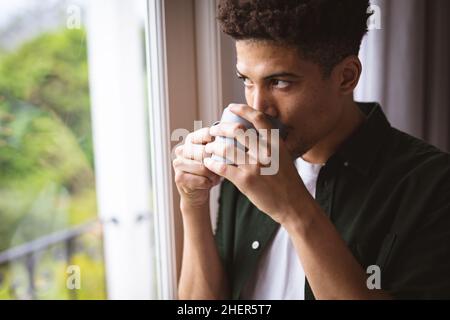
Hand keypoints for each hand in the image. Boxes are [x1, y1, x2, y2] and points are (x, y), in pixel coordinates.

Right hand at [173, 127, 220, 209]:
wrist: (197, 189)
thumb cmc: (208, 170)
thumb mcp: (214, 156)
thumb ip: (220, 148)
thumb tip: (232, 145)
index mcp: (191, 139)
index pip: (207, 134)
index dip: (219, 143)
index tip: (224, 151)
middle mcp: (182, 149)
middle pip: (204, 152)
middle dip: (216, 162)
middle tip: (221, 168)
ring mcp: (178, 163)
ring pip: (203, 167)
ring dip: (213, 175)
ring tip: (216, 177)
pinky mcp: (179, 177)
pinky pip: (201, 180)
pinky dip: (209, 183)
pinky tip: (209, 183)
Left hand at [203, 104, 309, 223]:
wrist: (293, 204)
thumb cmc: (288, 182)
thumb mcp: (284, 157)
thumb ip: (270, 145)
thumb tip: (253, 135)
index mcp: (275, 143)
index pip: (258, 118)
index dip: (242, 109)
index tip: (231, 107)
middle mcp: (264, 151)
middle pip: (236, 131)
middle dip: (220, 128)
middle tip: (213, 130)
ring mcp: (254, 166)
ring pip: (226, 149)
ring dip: (213, 147)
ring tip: (208, 148)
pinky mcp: (245, 180)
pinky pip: (223, 168)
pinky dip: (212, 163)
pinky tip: (209, 162)